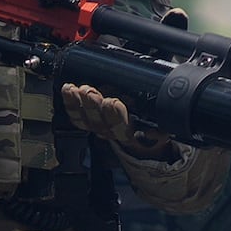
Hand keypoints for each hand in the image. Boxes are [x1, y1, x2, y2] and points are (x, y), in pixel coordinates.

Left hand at [57, 81, 172, 152]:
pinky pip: (77, 116)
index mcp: (130, 134)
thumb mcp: (163, 130)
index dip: (115, 115)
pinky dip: (71, 103)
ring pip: (85, 118)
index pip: (121, 126)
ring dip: (78, 104)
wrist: (140, 141)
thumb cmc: (151, 127)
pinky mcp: (89, 122)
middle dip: (93, 106)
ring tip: (74, 89)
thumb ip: (161, 131)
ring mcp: (98, 128)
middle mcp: (111, 133)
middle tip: (90, 92)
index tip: (113, 102)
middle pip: (99, 121)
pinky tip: (68, 90)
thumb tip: (156, 133)